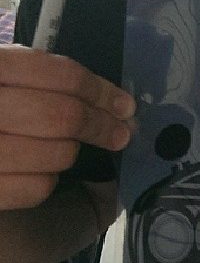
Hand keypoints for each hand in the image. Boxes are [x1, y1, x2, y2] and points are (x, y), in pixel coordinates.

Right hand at [0, 44, 135, 209]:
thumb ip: (36, 79)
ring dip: (71, 153)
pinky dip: (46, 181)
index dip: (100, 90)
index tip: (124, 104)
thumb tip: (109, 102)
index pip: (59, 74)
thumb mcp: (0, 77)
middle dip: (101, 126)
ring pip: (56, 155)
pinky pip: (35, 188)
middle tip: (120, 133)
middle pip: (63, 117)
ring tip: (69, 149)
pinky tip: (38, 170)